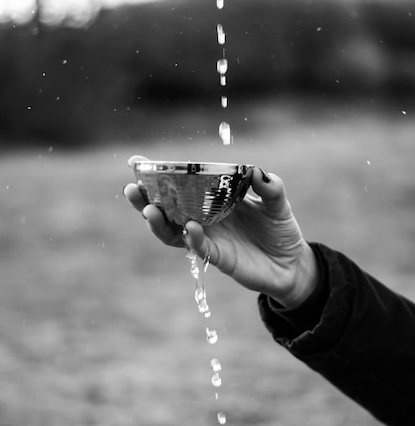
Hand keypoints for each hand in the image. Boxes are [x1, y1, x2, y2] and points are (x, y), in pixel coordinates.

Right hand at [124, 156, 318, 306]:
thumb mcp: (277, 202)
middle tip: (132, 187)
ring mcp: (208, 238)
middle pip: (166, 208)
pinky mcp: (218, 257)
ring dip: (159, 222)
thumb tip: (254, 170)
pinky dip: (193, 239)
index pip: (180, 185)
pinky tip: (190, 227)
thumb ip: (269, 185)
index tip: (135, 162)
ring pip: (174, 232)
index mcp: (212, 199)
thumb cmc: (280, 230)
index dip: (157, 175)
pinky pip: (200, 248)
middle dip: (145, 199)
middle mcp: (203, 218)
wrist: (293, 264)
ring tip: (149, 210)